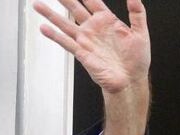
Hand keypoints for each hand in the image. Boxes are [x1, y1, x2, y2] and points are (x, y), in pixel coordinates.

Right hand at [35, 0, 150, 134]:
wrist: (130, 81)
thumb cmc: (136, 61)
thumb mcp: (141, 32)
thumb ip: (137, 12)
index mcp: (108, 21)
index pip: (92, 1)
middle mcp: (94, 29)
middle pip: (74, 8)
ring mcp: (86, 41)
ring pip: (65, 24)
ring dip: (51, 15)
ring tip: (38, 5)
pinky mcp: (82, 53)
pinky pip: (66, 42)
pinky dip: (54, 36)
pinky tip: (44, 28)